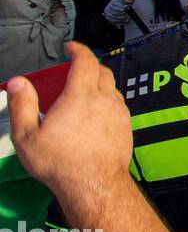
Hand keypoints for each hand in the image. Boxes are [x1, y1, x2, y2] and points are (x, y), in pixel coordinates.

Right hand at [7, 43, 133, 194]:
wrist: (93, 184)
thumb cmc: (61, 163)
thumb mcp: (27, 135)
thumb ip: (22, 104)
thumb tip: (18, 83)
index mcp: (80, 96)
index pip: (85, 61)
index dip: (79, 49)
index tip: (71, 47)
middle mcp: (103, 100)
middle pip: (102, 71)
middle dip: (89, 64)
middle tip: (75, 69)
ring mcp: (118, 113)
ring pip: (112, 87)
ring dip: (99, 83)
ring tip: (84, 91)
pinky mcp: (126, 127)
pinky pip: (119, 105)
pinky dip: (108, 100)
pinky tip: (96, 112)